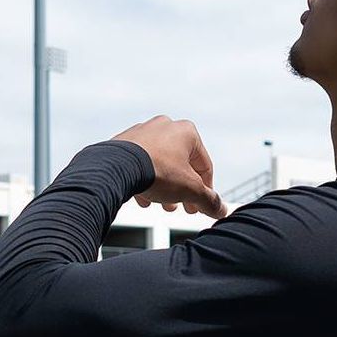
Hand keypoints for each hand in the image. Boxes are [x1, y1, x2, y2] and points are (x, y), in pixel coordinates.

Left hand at [111, 115, 228, 219]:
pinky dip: (145, 179)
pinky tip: (144, 198)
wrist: (116, 167)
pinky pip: (140, 163)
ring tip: (163, 204)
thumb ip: (209, 200)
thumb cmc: (155, 171)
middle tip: (183, 207)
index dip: (206, 190)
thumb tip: (221, 209)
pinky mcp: (124, 142)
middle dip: (183, 189)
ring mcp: (143, 132)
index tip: (202, 205)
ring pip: (160, 164)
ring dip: (165, 186)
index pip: (204, 165)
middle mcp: (166, 127)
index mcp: (187, 132)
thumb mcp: (189, 190)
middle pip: (181, 164)